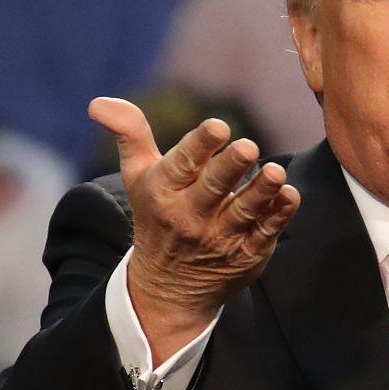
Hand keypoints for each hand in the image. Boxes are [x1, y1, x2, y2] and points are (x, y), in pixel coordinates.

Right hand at [89, 97, 300, 365]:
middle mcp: (191, 215)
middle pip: (214, 187)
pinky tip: (289, 196)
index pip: (183, 164)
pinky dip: (278, 215)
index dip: (201, 144)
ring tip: (276, 172)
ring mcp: (221, 237)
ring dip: (261, 191)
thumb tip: (98, 102)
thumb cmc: (157, 214)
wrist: (167, 287)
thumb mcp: (138, 176)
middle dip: (231, 166)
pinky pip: (265, 233)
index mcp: (164, 191)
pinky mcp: (247, 254)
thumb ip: (130, 134)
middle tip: (248, 146)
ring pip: (244, 211)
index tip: (218, 127)